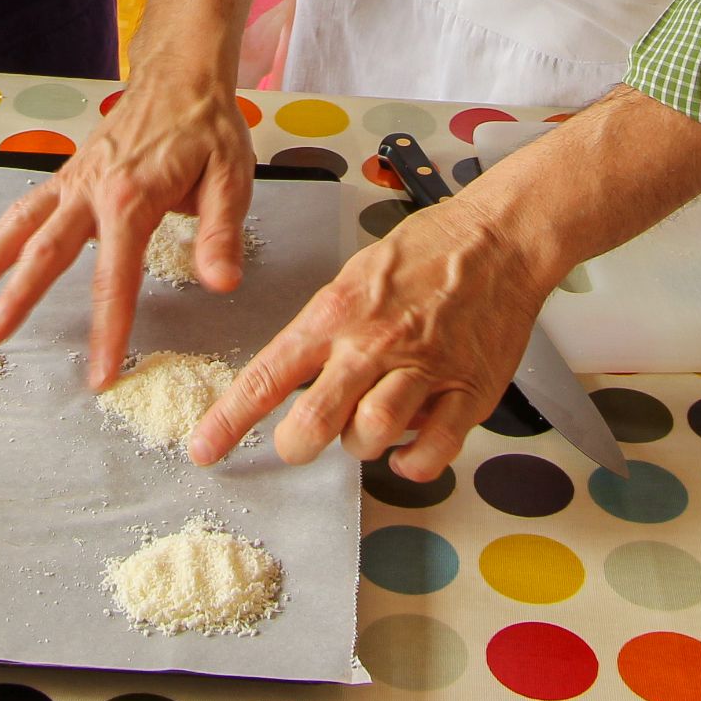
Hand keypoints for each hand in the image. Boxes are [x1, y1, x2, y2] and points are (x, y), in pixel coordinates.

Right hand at [0, 51, 255, 386]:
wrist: (181, 73)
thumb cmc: (208, 126)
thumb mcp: (231, 177)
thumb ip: (221, 233)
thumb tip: (221, 283)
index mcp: (133, 199)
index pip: (117, 278)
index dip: (108, 330)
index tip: (99, 375)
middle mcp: (92, 190)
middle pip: (47, 251)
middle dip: (17, 297)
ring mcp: (75, 180)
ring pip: (23, 223)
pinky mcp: (70, 173)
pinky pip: (27, 205)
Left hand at [189, 195, 550, 481]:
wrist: (497, 238)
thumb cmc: (425, 254)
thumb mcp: (354, 277)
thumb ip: (325, 330)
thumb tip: (298, 378)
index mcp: (335, 314)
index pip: (267, 376)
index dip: (229, 421)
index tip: (203, 450)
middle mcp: (372, 344)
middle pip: (313, 420)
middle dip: (296, 444)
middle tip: (300, 441)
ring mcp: (421, 369)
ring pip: (370, 435)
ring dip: (359, 447)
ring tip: (364, 430)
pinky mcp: (466, 390)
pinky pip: (431, 449)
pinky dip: (413, 462)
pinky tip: (408, 449)